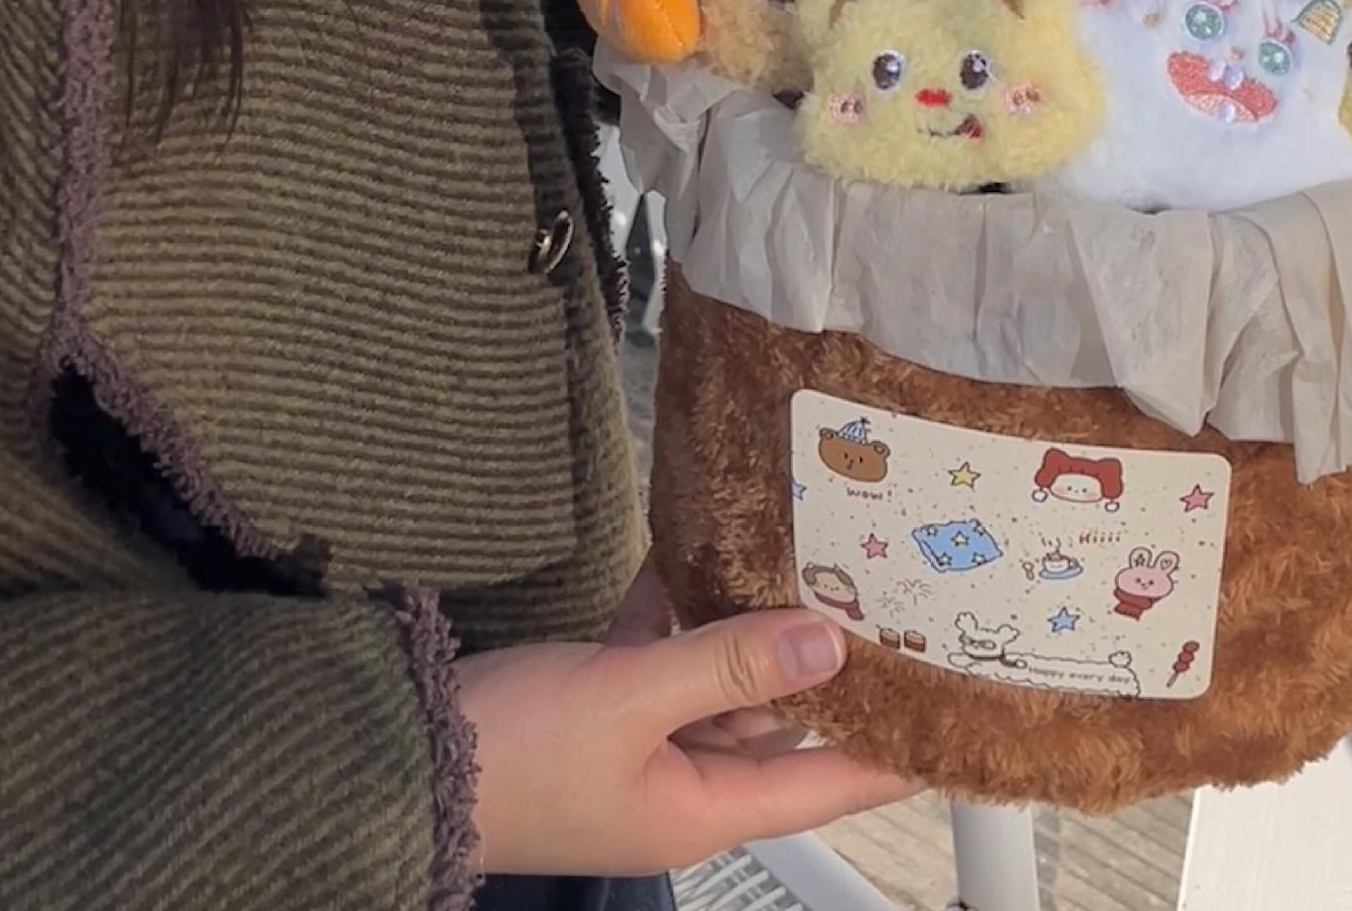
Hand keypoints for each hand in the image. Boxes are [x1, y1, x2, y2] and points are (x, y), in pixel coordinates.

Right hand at [457, 561, 919, 874]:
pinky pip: (665, 648)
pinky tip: (703, 547)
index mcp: (704, 804)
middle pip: (780, 717)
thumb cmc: (510, 754)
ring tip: (808, 554)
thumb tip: (826, 644)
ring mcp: (643, 737)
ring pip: (723, 672)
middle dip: (824, 657)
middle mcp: (684, 776)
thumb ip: (728, 663)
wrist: (400, 750)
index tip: (951, 712)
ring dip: (753, 620)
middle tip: (880, 593)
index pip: (828, 783)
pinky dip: (682, 605)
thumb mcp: (628, 701)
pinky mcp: (604, 699)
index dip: (893, 751)